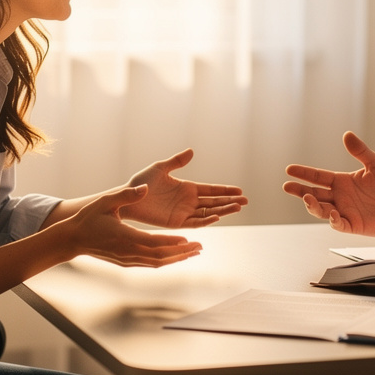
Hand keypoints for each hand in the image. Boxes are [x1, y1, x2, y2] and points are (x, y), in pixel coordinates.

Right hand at [65, 185, 202, 266]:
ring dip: (177, 258)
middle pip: (160, 256)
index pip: (153, 242)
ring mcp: (127, 260)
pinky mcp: (126, 263)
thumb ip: (126, 194)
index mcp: (124, 237)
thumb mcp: (105, 201)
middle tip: (199, 247)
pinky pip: (150, 264)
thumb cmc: (88, 218)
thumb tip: (145, 188)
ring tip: (193, 252)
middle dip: (181, 253)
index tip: (188, 239)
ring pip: (157, 263)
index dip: (172, 242)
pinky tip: (176, 256)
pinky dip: (165, 261)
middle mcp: (128, 252)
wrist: (72, 240)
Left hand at [123, 149, 246, 228]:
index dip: (225, 191)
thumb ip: (176, 161)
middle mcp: (188, 201)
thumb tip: (192, 151)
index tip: (240, 191)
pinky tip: (217, 216)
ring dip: (223, 211)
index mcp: (187, 187)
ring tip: (237, 208)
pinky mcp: (176, 222)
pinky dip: (206, 220)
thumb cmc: (141, 182)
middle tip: (245, 201)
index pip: (211, 190)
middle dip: (230, 202)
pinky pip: (195, 222)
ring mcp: (184, 212)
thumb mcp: (160, 168)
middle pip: (214, 202)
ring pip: (208, 213)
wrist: (128, 198)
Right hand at [282, 131, 374, 235]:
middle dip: (300, 191)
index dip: (304, 173)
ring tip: (307, 198)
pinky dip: (333, 221)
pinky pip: (339, 224)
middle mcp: (340, 197)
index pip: (318, 177)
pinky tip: (332, 214)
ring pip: (322, 210)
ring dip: (313, 205)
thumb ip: (361, 151)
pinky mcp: (353, 225)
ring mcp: (345, 211)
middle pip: (314, 194)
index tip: (289, 169)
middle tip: (288, 186)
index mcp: (342, 181)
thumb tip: (347, 135)